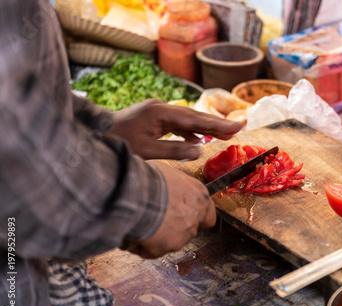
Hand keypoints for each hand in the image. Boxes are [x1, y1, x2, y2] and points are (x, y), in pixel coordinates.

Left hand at [110, 99, 242, 159]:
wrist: (93, 133)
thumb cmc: (117, 143)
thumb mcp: (146, 151)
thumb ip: (174, 151)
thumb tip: (199, 150)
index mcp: (160, 113)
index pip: (195, 120)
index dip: (217, 125)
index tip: (236, 127)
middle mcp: (161, 107)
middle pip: (194, 116)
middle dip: (216, 124)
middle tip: (238, 128)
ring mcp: (157, 111)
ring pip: (186, 120)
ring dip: (203, 128)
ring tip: (223, 136)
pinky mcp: (153, 117)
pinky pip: (176, 124)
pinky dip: (188, 132)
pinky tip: (196, 140)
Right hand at [129, 160, 216, 258]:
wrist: (135, 192)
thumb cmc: (147, 178)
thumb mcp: (166, 172)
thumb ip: (174, 184)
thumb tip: (174, 179)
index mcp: (198, 193)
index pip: (208, 213)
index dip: (195, 217)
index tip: (183, 216)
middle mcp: (197, 213)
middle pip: (189, 228)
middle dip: (173, 228)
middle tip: (154, 221)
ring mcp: (187, 231)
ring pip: (171, 241)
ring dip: (157, 237)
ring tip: (138, 223)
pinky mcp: (172, 245)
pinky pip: (154, 250)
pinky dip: (143, 246)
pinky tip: (132, 233)